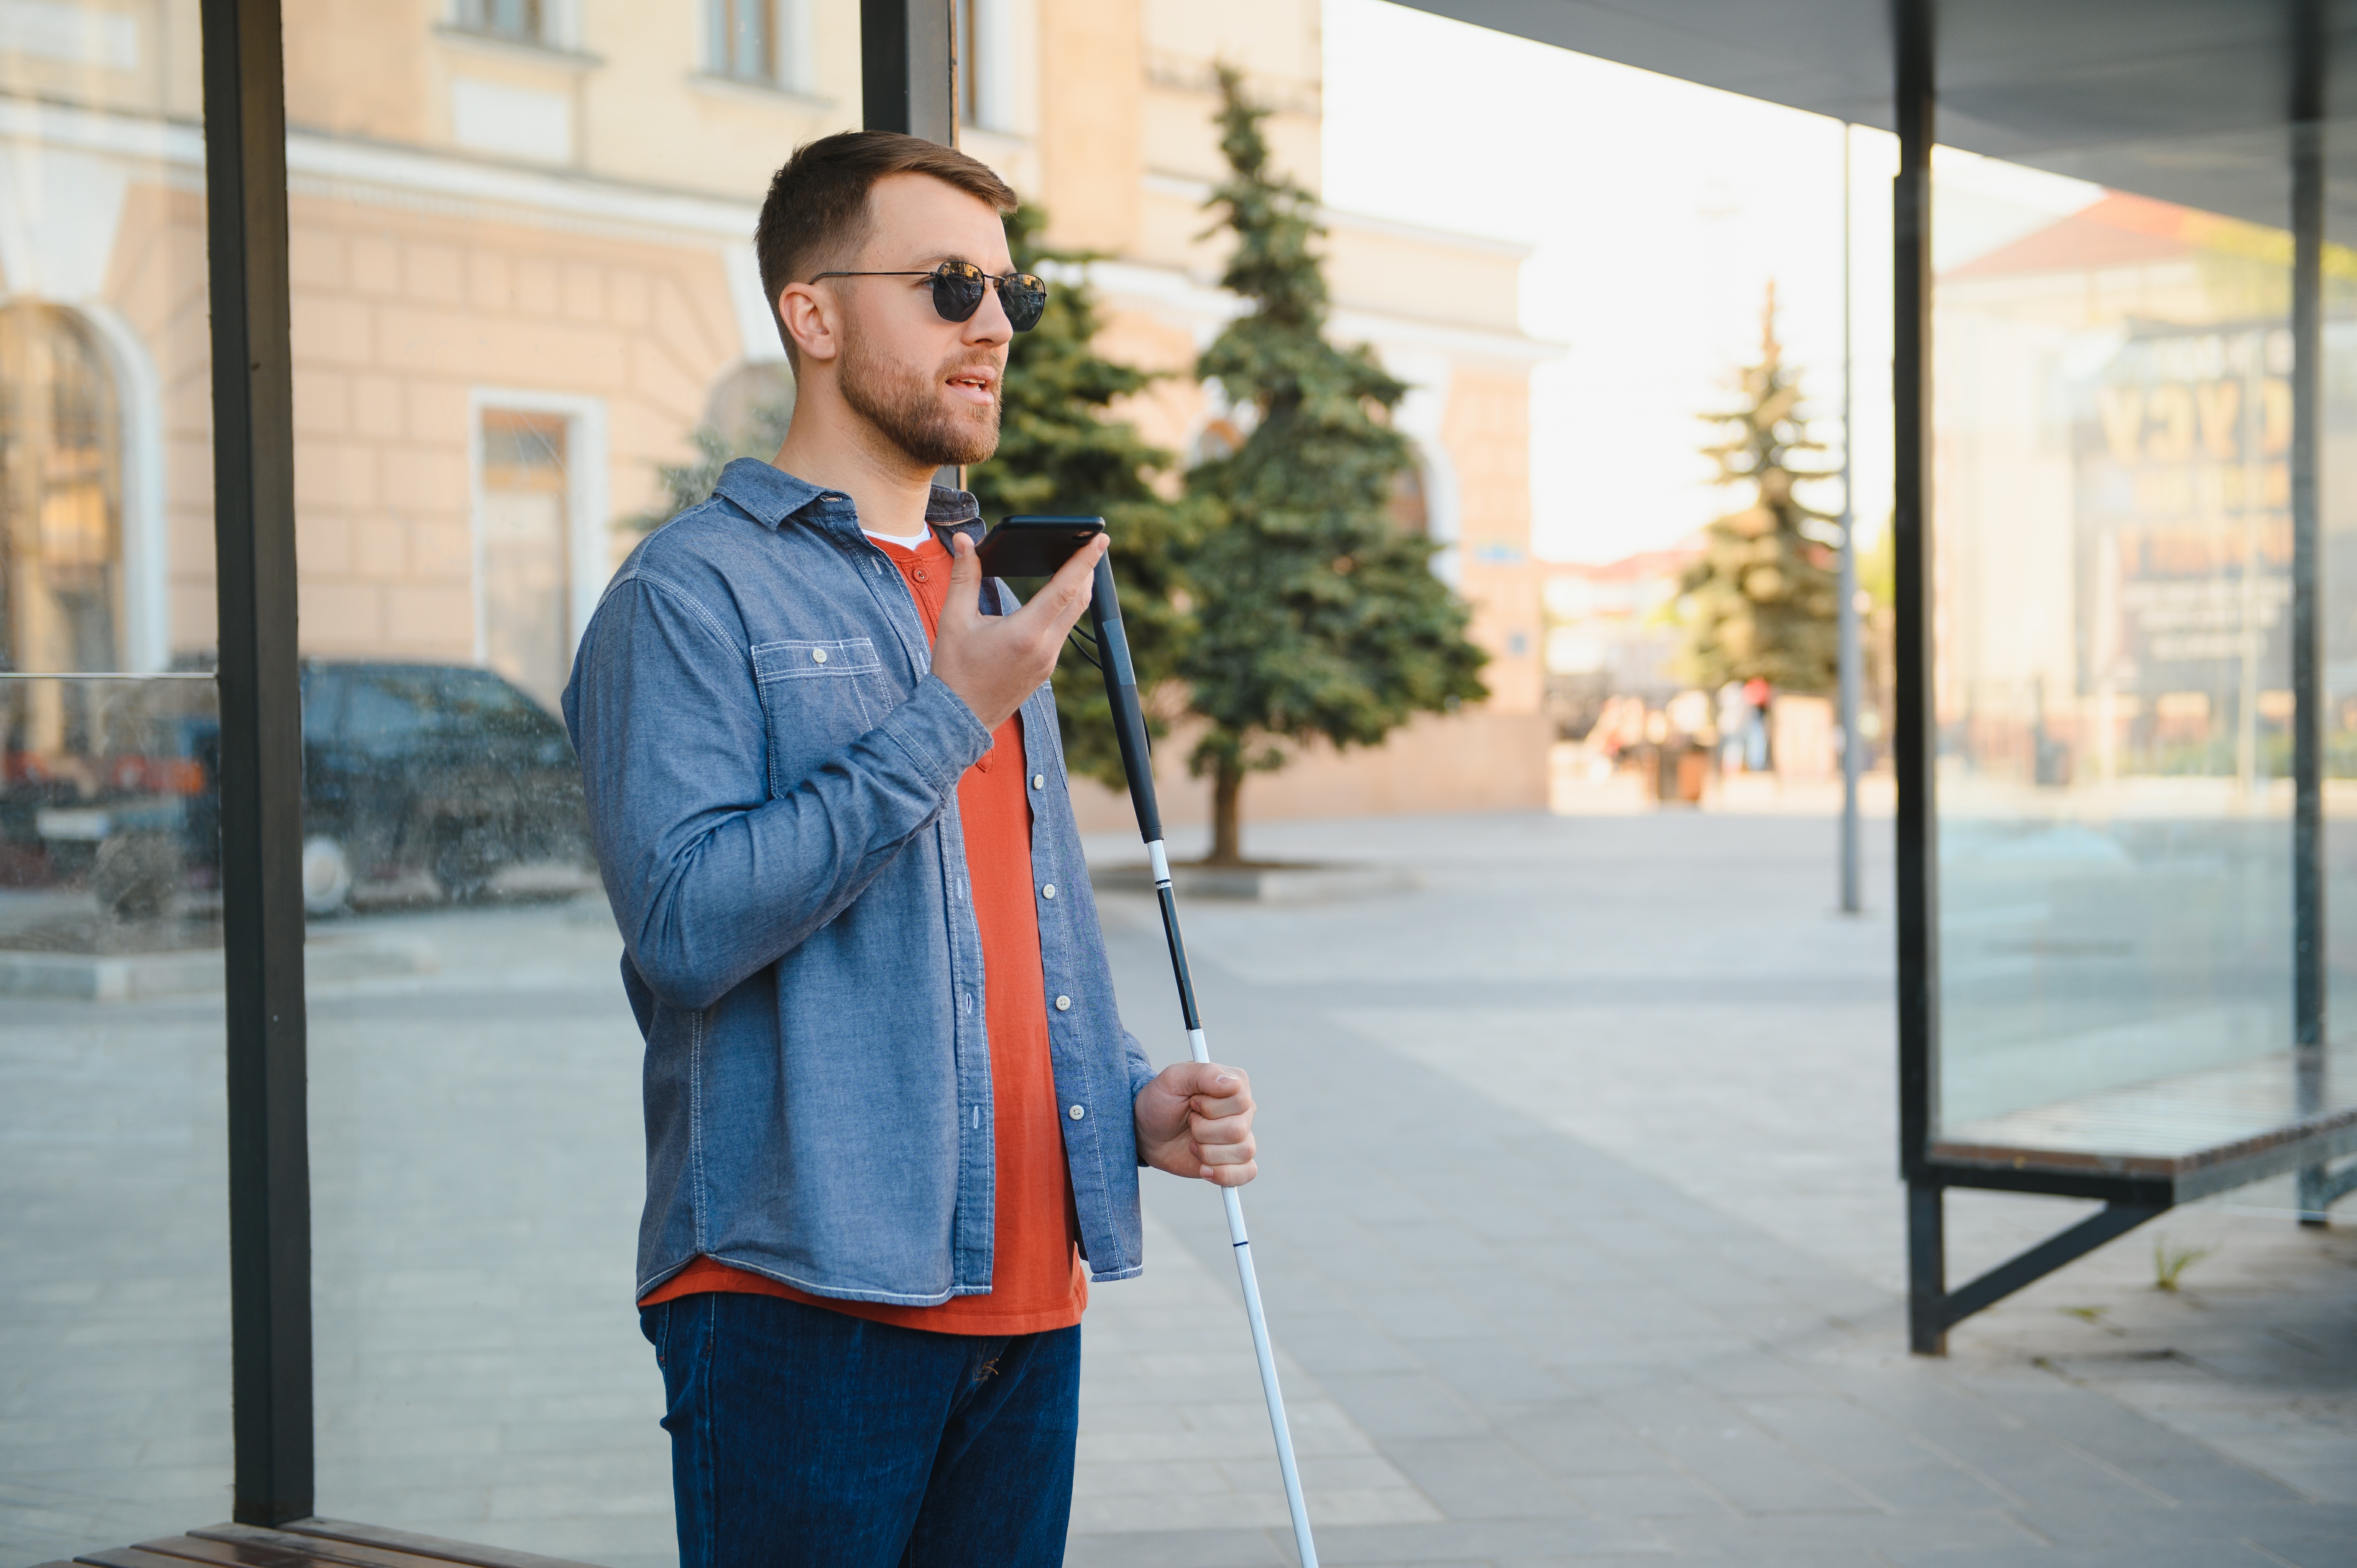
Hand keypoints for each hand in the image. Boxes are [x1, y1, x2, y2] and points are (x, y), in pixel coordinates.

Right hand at [931, 531, 1107, 730]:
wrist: (958, 720)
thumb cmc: (954, 671)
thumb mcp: (954, 620)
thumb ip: (964, 577)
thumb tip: (966, 541)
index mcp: (1025, 633)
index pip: (1064, 588)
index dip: (1084, 560)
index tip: (1101, 538)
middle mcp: (1045, 648)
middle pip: (1078, 600)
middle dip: (1087, 569)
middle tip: (1092, 544)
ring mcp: (1049, 661)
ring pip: (1073, 617)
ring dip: (1077, 590)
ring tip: (1077, 566)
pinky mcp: (1046, 670)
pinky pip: (1063, 632)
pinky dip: (1065, 609)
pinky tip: (1057, 599)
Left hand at [1135, 1061, 1256, 1186]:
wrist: (1147, 1132)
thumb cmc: (1160, 1101)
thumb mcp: (1173, 1078)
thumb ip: (1203, 1074)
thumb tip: (1233, 1084)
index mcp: (1236, 1084)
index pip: (1241, 1101)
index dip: (1210, 1107)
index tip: (1191, 1102)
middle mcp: (1244, 1111)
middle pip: (1238, 1130)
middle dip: (1203, 1131)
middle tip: (1189, 1122)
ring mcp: (1241, 1137)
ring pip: (1243, 1152)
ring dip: (1208, 1152)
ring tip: (1192, 1143)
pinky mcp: (1234, 1161)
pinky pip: (1247, 1172)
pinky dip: (1224, 1174)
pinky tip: (1203, 1169)